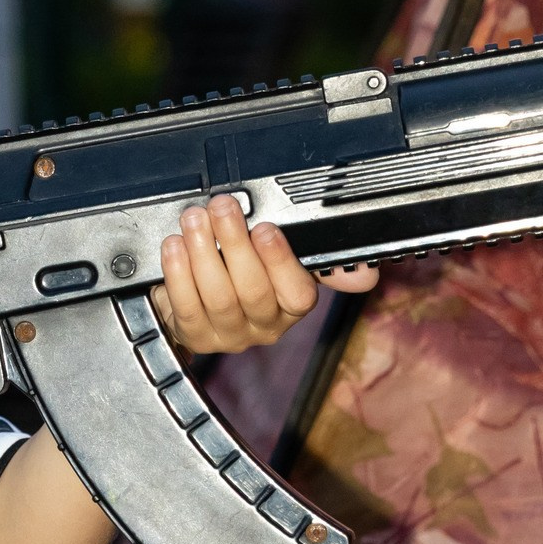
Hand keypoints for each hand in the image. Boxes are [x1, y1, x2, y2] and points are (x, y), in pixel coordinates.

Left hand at [152, 195, 377, 355]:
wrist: (203, 302)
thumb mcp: (285, 261)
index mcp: (292, 304)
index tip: (265, 228)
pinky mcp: (195, 336)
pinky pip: (185, 306)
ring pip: (217, 297)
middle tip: (222, 207)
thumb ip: (318, 259)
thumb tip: (368, 274)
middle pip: (252, 290)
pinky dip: (177, 272)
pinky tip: (174, 247)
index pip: (298, 293)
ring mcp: (228, 334)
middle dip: (234, 243)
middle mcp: (264, 325)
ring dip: (202, 252)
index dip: (281, 260)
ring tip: (195, 220)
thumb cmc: (248, 271)